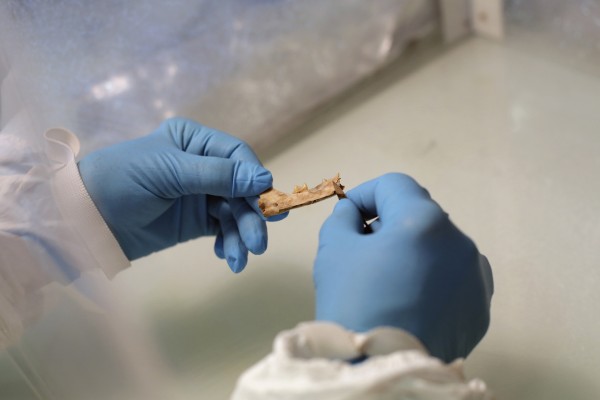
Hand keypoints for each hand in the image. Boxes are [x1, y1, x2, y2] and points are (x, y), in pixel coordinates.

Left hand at [78, 118, 283, 271]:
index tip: (266, 200)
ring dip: (242, 235)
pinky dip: (230, 242)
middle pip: (242, 188)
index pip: (237, 156)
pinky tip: (227, 256)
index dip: (254, 178)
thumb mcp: (169, 172)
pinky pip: (224, 230)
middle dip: (251, 215)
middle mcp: (202, 165)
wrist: (85, 220)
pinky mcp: (196, 222)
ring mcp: (200, 195)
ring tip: (240, 259)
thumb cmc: (121, 181)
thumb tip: (265, 179)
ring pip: (236, 212)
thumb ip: (217, 175)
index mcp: (194, 141)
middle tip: (258, 243)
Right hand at [314, 173, 492, 361]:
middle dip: (388, 225)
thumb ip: (343, 218)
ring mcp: (475, 276)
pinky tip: (410, 302)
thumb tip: (355, 215)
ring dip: (413, 251)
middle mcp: (460, 242)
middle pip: (418, 215)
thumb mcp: (333, 250)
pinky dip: (432, 279)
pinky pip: (453, 278)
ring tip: (388, 281)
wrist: (381, 369)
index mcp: (424, 220)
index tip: (349, 214)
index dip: (366, 194)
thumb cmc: (354, 305)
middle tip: (362, 251)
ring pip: (438, 247)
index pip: (394, 185)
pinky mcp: (480, 306)